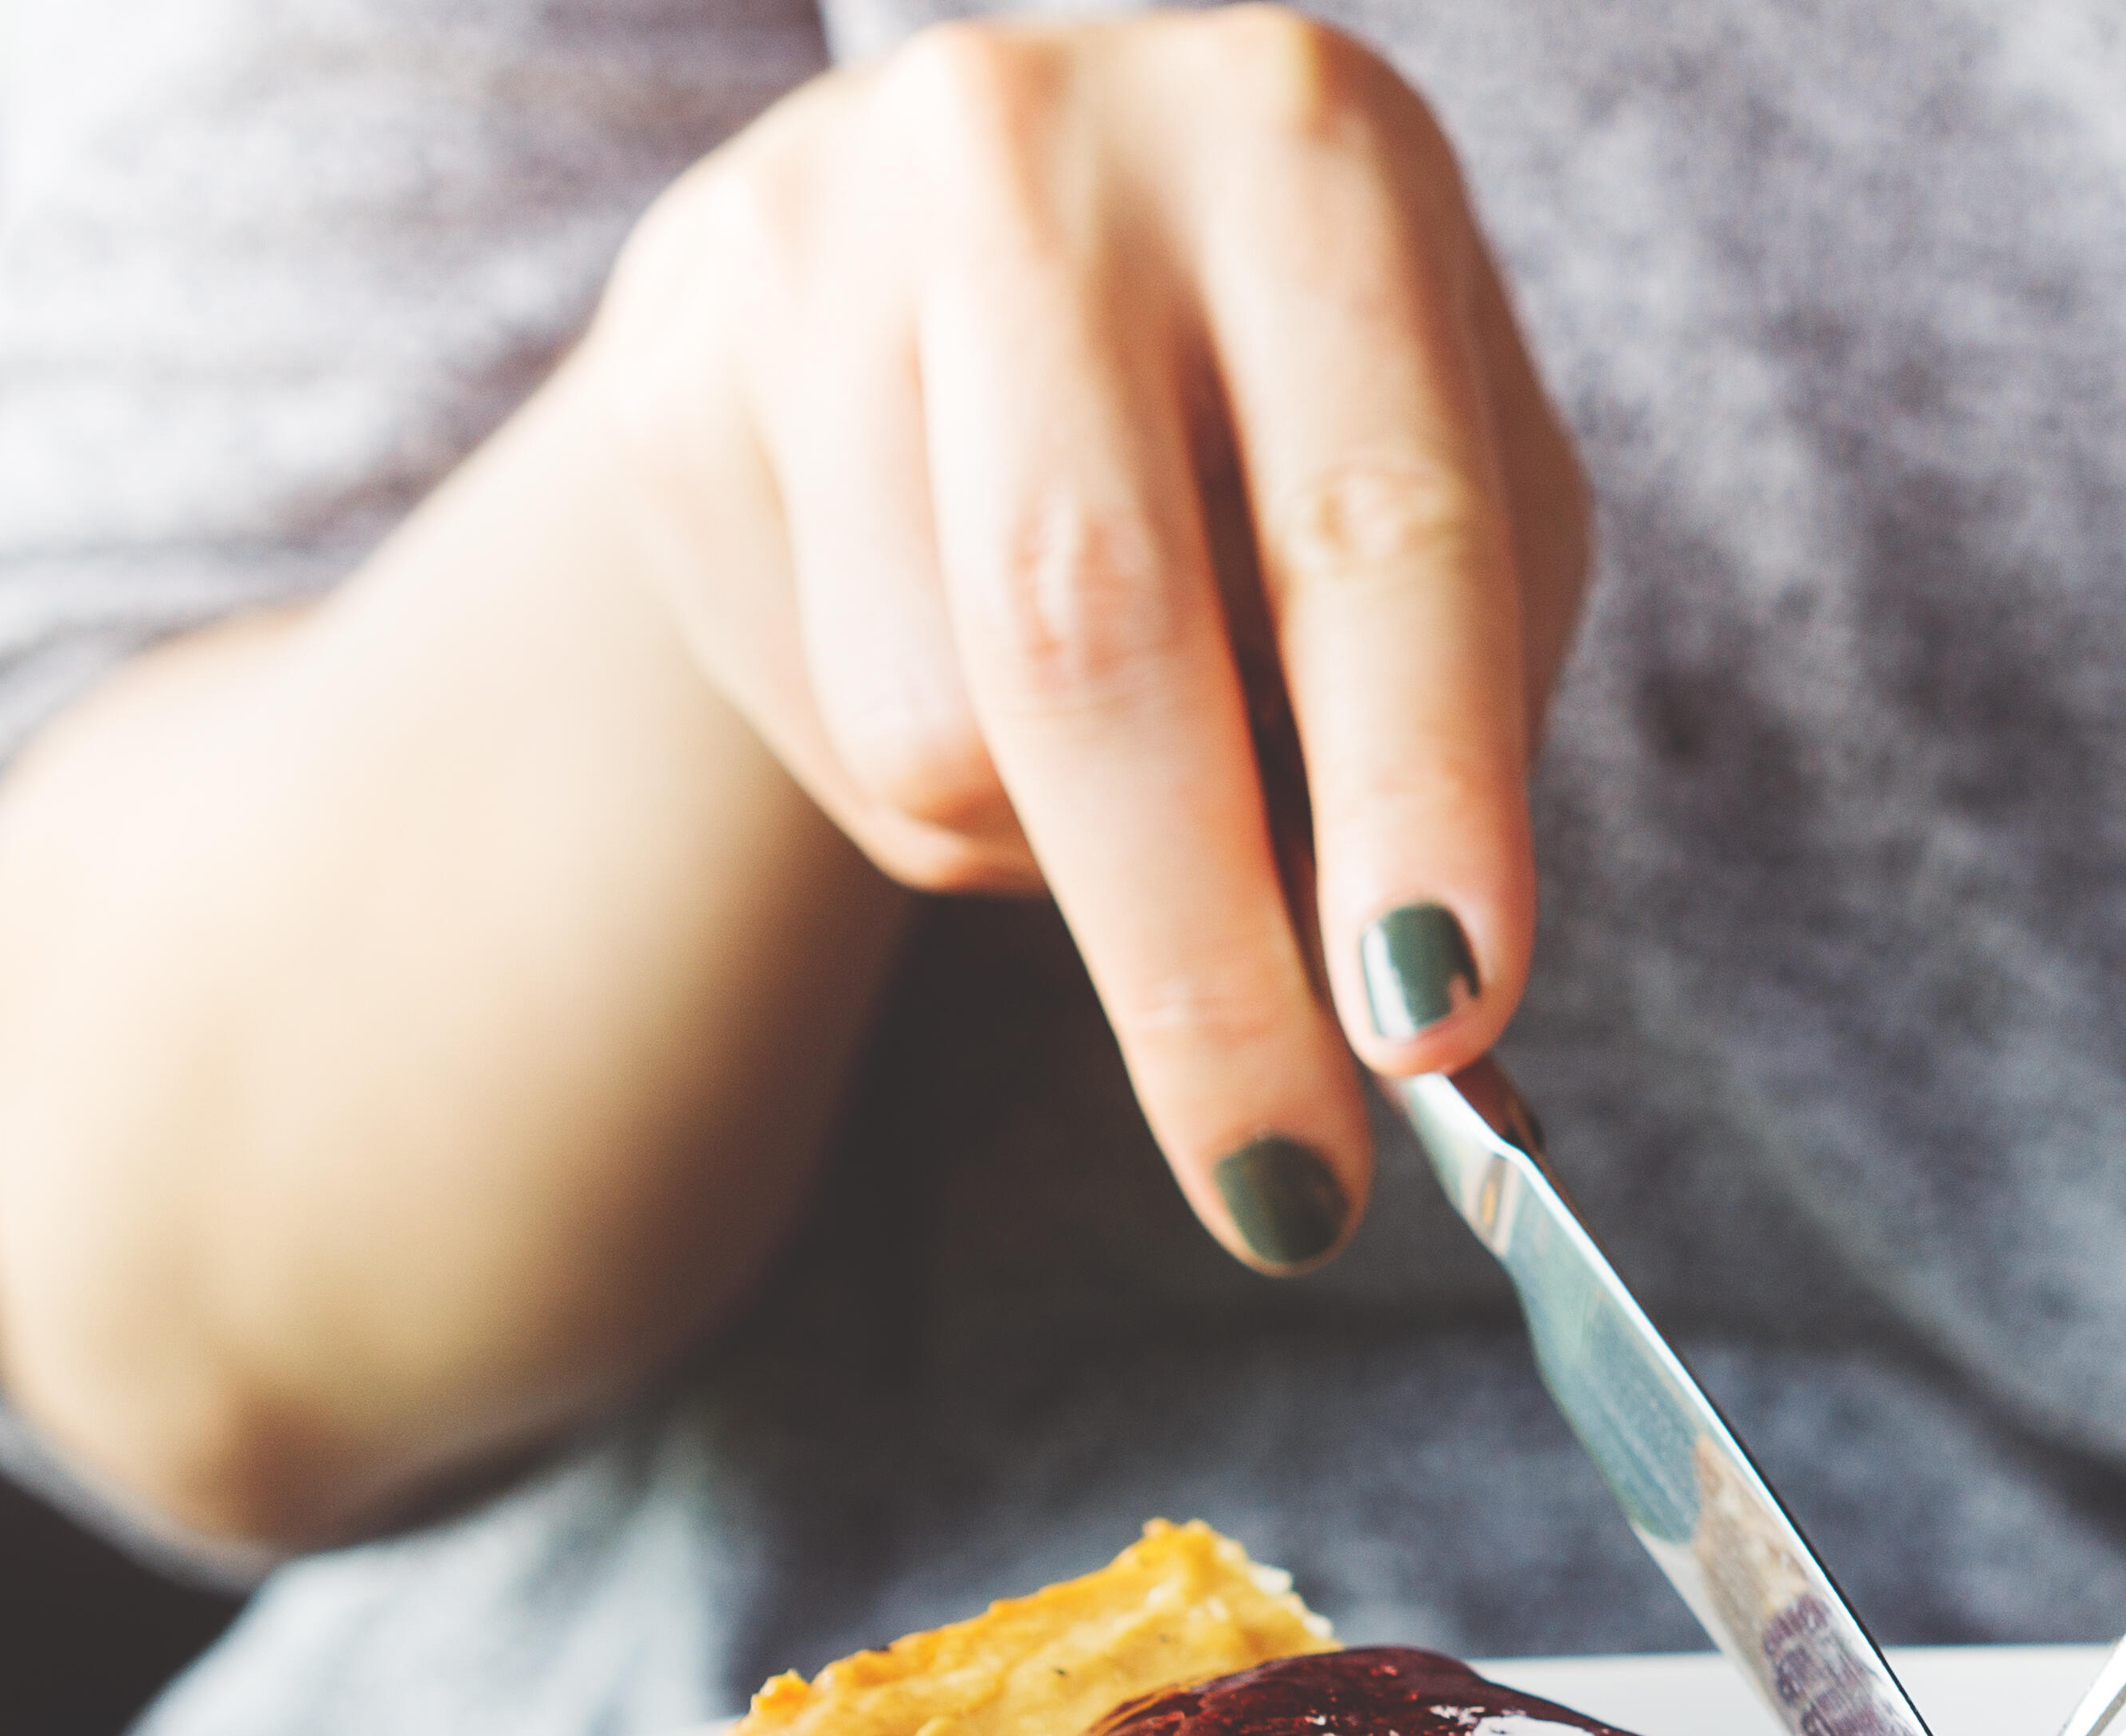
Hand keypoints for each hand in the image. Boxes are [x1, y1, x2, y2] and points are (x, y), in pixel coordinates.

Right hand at [584, 6, 1589, 1270]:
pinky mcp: (672, 389)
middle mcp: (1037, 164)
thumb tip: (1414, 1033)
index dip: (1413, 792)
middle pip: (1091, 642)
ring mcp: (813, 259)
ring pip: (936, 733)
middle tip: (1282, 1190)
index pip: (1369, 527)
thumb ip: (1454, 730)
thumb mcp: (1442, 488)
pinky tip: (988, 671)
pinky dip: (955, 811)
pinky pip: (833, 735)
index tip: (1438, 1018)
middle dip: (1200, 967)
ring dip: (1072, 866)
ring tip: (1140, 758)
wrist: (989, 228)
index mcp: (1302, 155)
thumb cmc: (1284, 397)